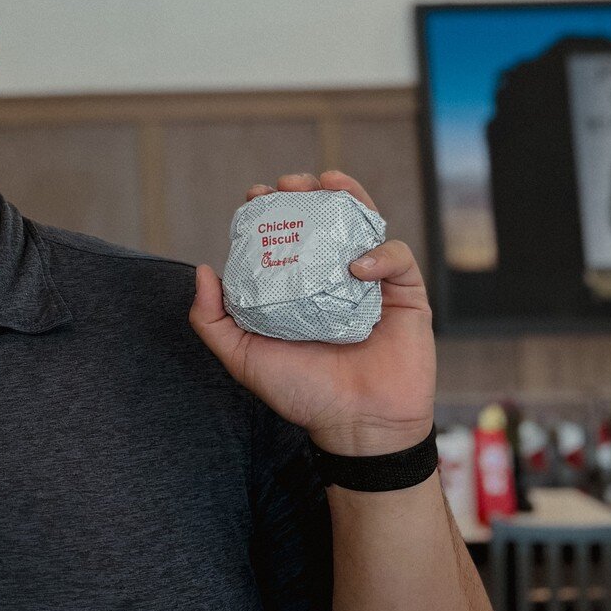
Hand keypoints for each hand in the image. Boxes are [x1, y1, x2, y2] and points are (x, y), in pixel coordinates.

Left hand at [188, 170, 435, 457]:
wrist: (357, 427)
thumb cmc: (302, 393)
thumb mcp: (243, 357)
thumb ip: (212, 320)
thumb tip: (203, 270)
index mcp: (298, 285)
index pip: (286, 232)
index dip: (271, 207)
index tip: (257, 195)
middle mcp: (334, 276)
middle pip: (325, 217)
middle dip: (308, 190)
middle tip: (291, 183)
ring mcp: (372, 282)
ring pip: (365, 223)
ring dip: (348, 196)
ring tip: (329, 184)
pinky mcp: (407, 294)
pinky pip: (397, 258)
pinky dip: (380, 253)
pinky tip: (357, 265)